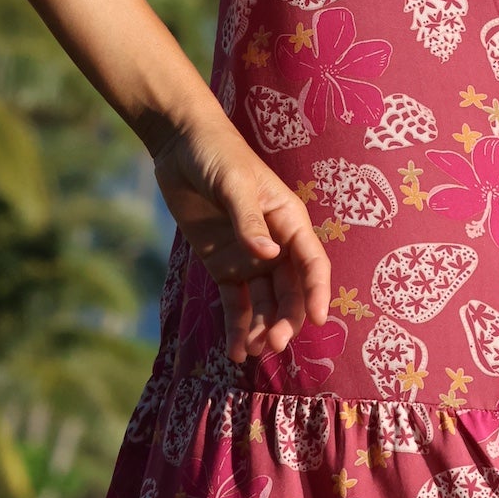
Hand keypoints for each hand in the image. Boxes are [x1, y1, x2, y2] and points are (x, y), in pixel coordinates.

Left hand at [149, 112, 332, 364]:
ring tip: (253, 352)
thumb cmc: (217, 154)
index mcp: (288, 220)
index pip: (311, 260)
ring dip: (263, 328)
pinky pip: (236, 302)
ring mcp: (249, 257)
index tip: (318, 318)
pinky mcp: (223, 266)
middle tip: (276, 344)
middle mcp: (275, 244)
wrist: (179, 145)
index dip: (318, 289)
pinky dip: (238, 327)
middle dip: (287, 318)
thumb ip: (249, 220)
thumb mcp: (233, 183)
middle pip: (290, 289)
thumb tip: (269, 256)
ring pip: (265, 302)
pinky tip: (237, 352)